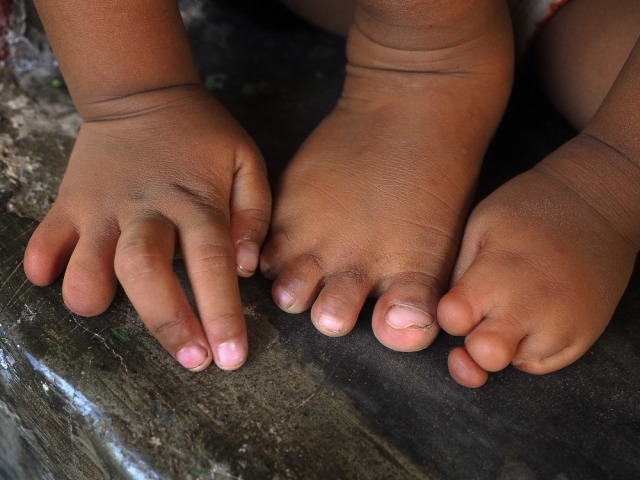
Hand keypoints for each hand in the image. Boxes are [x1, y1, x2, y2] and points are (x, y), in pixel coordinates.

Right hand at [24, 85, 270, 370]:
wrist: (143, 93)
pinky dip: (45, 264)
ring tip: (106, 310)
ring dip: (92, 294)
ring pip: (88, 262)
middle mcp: (147, 209)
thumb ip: (254, 213)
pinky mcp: (69, 202)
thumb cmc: (202, 137)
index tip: (230, 358)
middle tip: (190, 362)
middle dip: (167, 323)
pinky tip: (53, 276)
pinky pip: (46, 240)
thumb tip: (244, 265)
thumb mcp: (246, 162)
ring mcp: (102, 207)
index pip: (211, 263)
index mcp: (196, 202)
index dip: (221, 314)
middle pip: (147, 271)